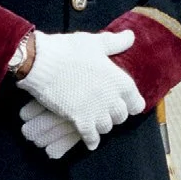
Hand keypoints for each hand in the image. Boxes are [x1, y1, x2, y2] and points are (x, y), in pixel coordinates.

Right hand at [18, 29, 144, 149]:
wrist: (44, 62)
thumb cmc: (70, 50)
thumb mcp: (96, 43)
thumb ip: (116, 43)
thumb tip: (131, 37)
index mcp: (119, 81)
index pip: (137, 103)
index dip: (132, 103)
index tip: (126, 103)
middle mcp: (112, 99)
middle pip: (121, 116)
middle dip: (115, 114)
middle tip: (107, 110)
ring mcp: (96, 111)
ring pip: (107, 127)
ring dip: (102, 125)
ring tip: (96, 121)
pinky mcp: (79, 120)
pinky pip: (90, 137)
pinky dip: (91, 140)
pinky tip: (90, 142)